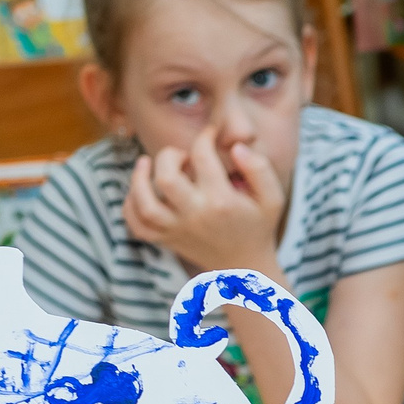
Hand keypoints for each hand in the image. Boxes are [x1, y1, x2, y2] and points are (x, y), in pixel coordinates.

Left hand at [123, 125, 285, 274]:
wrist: (246, 269)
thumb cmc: (259, 227)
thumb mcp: (273, 198)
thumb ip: (259, 169)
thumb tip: (236, 147)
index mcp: (222, 201)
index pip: (203, 156)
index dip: (205, 137)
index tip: (209, 134)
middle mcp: (196, 215)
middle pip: (166, 177)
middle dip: (170, 156)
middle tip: (183, 157)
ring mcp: (178, 230)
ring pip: (144, 202)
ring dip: (138, 178)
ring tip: (145, 164)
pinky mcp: (167, 240)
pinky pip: (137, 225)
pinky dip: (130, 206)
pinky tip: (138, 191)